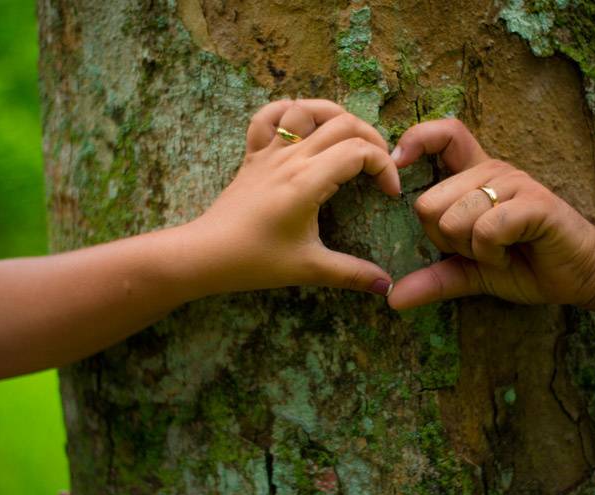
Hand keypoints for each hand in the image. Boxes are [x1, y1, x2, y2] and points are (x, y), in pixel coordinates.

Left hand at [181, 99, 399, 296]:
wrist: (205, 254)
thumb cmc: (254, 261)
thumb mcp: (309, 268)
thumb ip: (352, 274)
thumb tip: (387, 286)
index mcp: (307, 181)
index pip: (359, 151)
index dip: (384, 167)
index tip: (389, 193)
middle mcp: (290, 158)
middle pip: (342, 122)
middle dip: (372, 138)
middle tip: (380, 166)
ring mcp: (269, 152)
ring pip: (305, 108)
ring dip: (334, 114)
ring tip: (349, 137)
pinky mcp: (252, 156)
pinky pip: (267, 117)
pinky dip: (287, 111)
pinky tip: (301, 125)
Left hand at [387, 119, 594, 308]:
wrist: (579, 275)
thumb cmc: (524, 264)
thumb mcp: (469, 271)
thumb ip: (433, 279)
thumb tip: (393, 298)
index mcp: (475, 176)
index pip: (444, 134)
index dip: (415, 141)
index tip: (397, 166)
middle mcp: (492, 171)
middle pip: (427, 203)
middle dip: (444, 240)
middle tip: (477, 247)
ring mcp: (514, 183)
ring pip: (452, 219)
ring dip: (470, 250)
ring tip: (498, 250)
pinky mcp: (535, 203)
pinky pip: (486, 229)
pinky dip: (491, 253)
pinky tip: (510, 254)